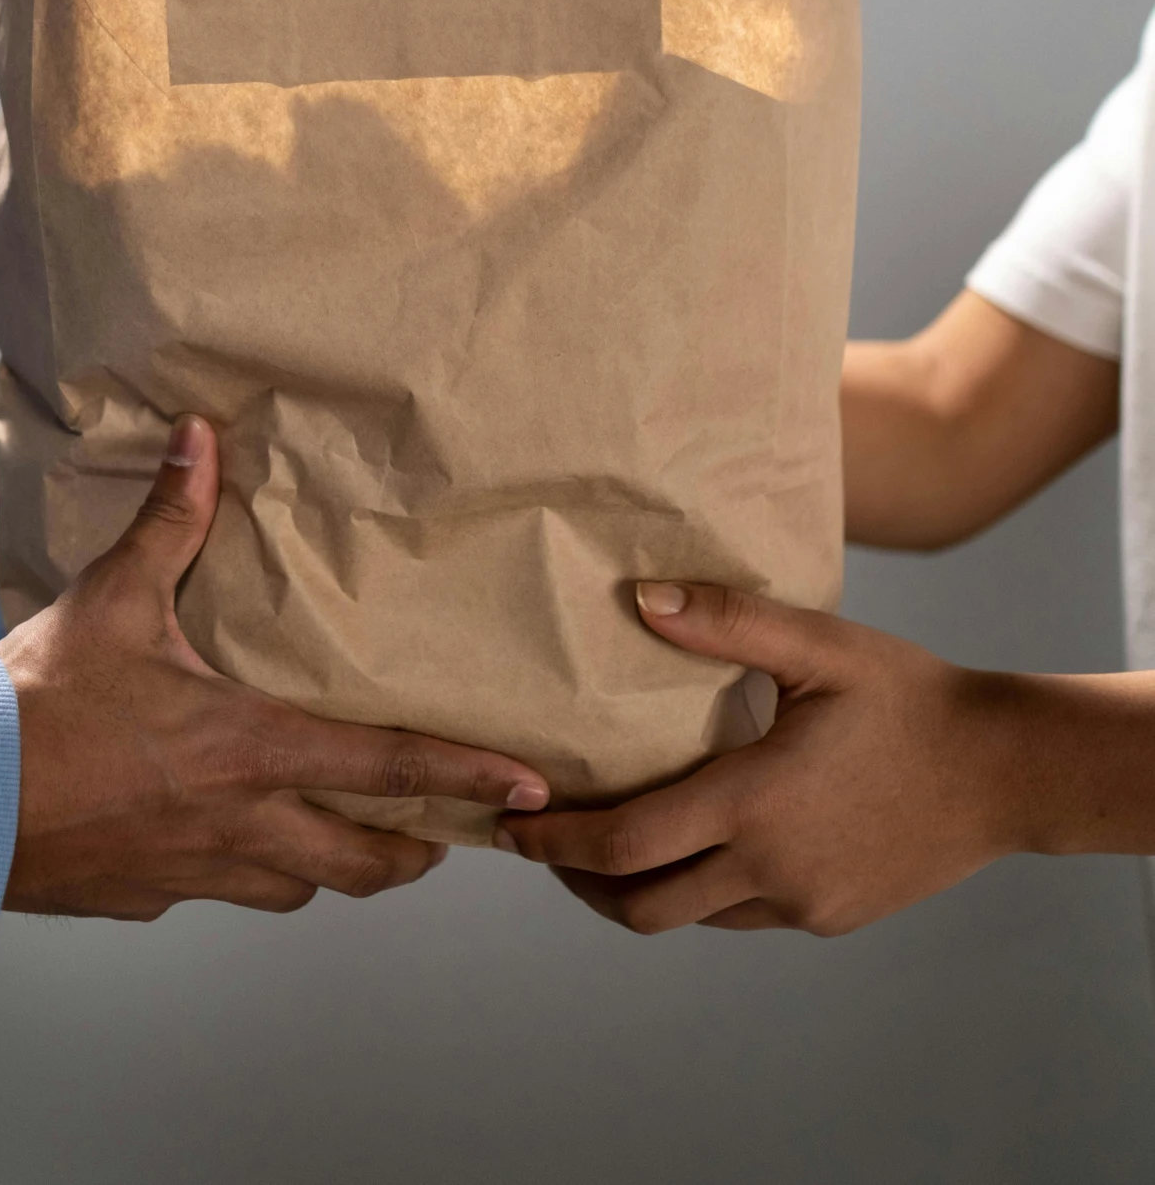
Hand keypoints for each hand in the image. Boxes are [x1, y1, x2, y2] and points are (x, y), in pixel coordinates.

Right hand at [0, 415, 548, 919]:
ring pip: (298, 889)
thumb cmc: (35, 705)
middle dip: (416, 852)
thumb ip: (172, 519)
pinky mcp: (147, 898)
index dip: (468, 781)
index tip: (527, 793)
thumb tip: (201, 436)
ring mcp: (194, 872)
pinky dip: (244, 872)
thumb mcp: (113, 599)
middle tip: (443, 834)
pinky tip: (225, 841)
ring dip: (333, 867)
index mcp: (248, 750)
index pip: (388, 769)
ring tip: (348, 837)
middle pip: (363, 863)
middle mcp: (239, 823)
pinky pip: (220, 893)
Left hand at [495, 581, 1025, 936]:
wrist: (1003, 771)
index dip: (557, 844)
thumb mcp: (820, 647)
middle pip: (641, 906)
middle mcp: (769, 869)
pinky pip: (741, 916)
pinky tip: (698, 843)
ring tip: (608, 843)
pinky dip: (700, 890)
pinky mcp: (829, 917)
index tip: (510, 828)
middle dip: (579, 882)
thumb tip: (641, 597)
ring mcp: (801, 903)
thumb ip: (729, 622)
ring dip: (638, 889)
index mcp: (754, 803)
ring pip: (691, 917)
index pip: (626, 845)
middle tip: (543, 846)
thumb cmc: (910, 697)